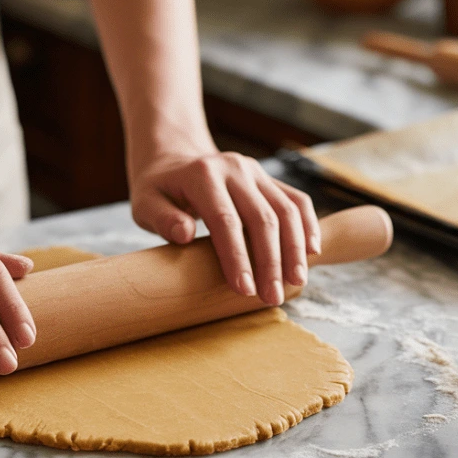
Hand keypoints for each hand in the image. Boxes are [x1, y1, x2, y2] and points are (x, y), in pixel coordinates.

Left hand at [129, 151, 320, 304]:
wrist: (175, 160)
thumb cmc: (159, 190)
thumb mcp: (145, 203)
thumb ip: (161, 218)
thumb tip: (184, 234)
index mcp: (202, 175)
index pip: (225, 219)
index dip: (237, 256)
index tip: (244, 289)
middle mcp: (234, 168)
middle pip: (262, 217)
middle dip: (270, 261)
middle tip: (272, 297)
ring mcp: (256, 172)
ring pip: (286, 209)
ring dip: (294, 248)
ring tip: (296, 282)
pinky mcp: (269, 179)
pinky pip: (297, 201)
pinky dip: (308, 226)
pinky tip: (312, 253)